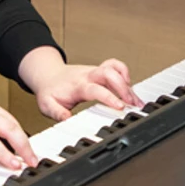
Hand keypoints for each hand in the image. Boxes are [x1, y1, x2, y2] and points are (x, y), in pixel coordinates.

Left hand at [19, 48, 140, 120]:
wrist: (48, 75)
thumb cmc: (50, 91)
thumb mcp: (47, 105)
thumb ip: (57, 113)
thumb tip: (67, 120)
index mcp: (77, 85)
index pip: (96, 89)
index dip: (109, 96)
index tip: (120, 106)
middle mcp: (88, 75)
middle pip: (109, 74)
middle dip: (124, 88)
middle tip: (133, 105)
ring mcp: (95, 71)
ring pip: (115, 69)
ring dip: (128, 84)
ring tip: (137, 101)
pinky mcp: (100, 71)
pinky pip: (115, 65)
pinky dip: (125, 73)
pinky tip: (129, 87)